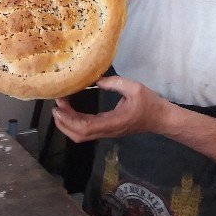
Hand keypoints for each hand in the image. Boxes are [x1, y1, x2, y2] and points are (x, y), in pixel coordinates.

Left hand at [52, 76, 169, 142]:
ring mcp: (107, 132)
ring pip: (81, 135)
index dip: (69, 118)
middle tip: (55, 107)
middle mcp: (108, 130)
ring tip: (59, 109)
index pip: (86, 127)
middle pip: (79, 135)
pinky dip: (75, 123)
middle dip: (63, 123)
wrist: (160, 118)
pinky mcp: (107, 129)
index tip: (61, 105)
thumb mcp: (134, 88)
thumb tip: (96, 80)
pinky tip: (70, 112)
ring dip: (67, 125)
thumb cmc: (149, 103)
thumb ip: (115, 83)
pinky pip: (87, 131)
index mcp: (114, 122)